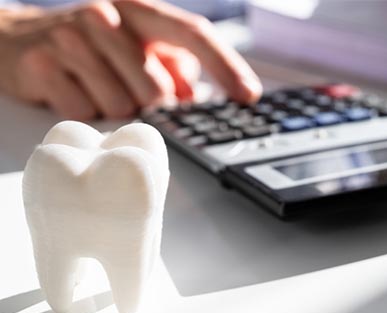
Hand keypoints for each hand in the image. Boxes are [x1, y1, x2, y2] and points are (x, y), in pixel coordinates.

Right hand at [0, 0, 261, 119]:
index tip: (249, 96)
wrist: (16, 40)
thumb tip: (196, 99)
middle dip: (150, 105)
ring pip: (121, 108)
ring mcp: (71, 38)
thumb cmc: (91, 46)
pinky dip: (85, 112)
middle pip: (157, 90)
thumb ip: (171, 67)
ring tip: (94, 85)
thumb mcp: (136, 46)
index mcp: (138, 8)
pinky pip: (85, 114)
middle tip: (126, 91)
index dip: (226, 66)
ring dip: (115, 110)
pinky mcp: (42, 65)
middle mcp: (106, 16)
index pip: (193, 34)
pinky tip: (72, 90)